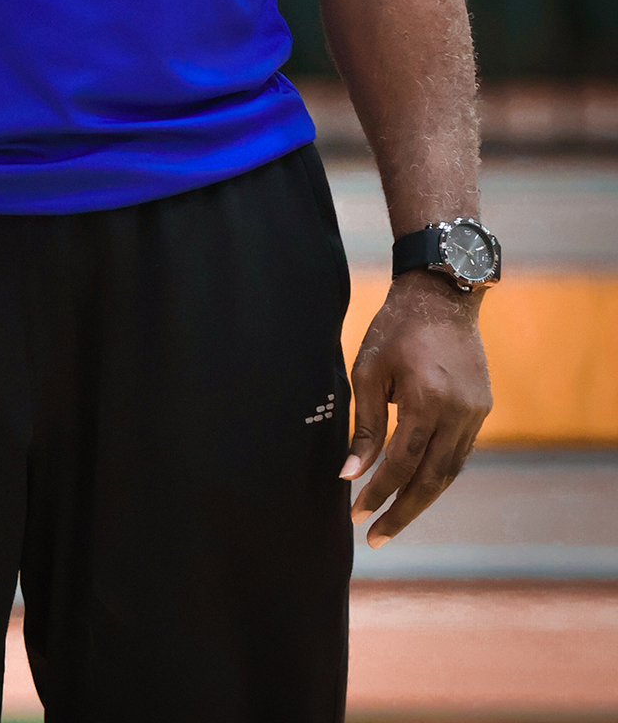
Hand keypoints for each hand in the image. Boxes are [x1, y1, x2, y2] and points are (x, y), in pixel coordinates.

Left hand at [343, 272, 491, 545]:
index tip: (356, 513)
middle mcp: (458, 413)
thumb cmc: (396, 328)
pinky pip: (459, 452)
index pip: (402, 464)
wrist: (442, 295)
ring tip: (393, 518)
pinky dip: (437, 472)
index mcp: (427, 401)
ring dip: (422, 497)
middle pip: (432, 480)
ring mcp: (476, 412)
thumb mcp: (369, 371)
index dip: (379, 493)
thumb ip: (366, 426)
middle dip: (403, 512)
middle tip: (377, 537)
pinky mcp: (483, 408)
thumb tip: (351, 474)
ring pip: (450, 471)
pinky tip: (416, 484)